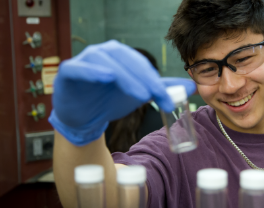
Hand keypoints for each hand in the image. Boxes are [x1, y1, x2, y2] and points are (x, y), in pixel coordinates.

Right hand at [49, 40, 195, 145]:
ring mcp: (85, 61)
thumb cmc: (111, 100)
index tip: (167, 98)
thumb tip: (192, 86)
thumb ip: (162, 88)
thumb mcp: (140, 94)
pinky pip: (79, 68)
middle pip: (125, 59)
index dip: (155, 80)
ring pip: (105, 62)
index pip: (140, 64)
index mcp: (121, 56)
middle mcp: (103, 53)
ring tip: (139, 94)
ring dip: (124, 76)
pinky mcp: (68, 72)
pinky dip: (92, 71)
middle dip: (142, 77)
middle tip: (154, 95)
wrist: (85, 117)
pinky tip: (106, 77)